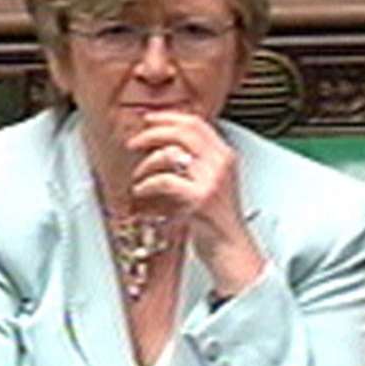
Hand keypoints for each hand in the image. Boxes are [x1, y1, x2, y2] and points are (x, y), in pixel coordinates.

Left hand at [126, 111, 263, 295]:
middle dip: (152, 133)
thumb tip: (163, 143)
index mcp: (224, 155)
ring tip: (138, 177)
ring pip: (170, 154)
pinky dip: (146, 184)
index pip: (196, 123)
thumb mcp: (209, 182)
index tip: (148, 119)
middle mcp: (221, 163)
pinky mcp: (200, 198)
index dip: (169, 117)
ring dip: (145, 164)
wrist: (231, 248)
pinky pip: (164, 180)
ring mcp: (212, 180)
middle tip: (133, 142)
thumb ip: (193, 161)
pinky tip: (141, 191)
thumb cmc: (216, 218)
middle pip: (183, 131)